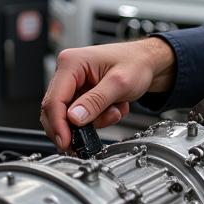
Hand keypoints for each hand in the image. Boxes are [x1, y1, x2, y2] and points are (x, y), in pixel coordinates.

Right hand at [40, 38, 176, 149]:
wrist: (149, 61)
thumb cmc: (136, 62)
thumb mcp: (119, 83)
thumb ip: (96, 101)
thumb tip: (74, 118)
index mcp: (72, 63)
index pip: (54, 99)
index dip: (58, 125)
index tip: (66, 142)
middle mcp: (68, 72)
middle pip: (55, 110)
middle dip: (74, 127)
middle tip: (85, 141)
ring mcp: (74, 83)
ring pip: (70, 116)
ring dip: (94, 120)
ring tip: (114, 111)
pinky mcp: (81, 93)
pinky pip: (81, 115)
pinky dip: (99, 118)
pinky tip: (114, 108)